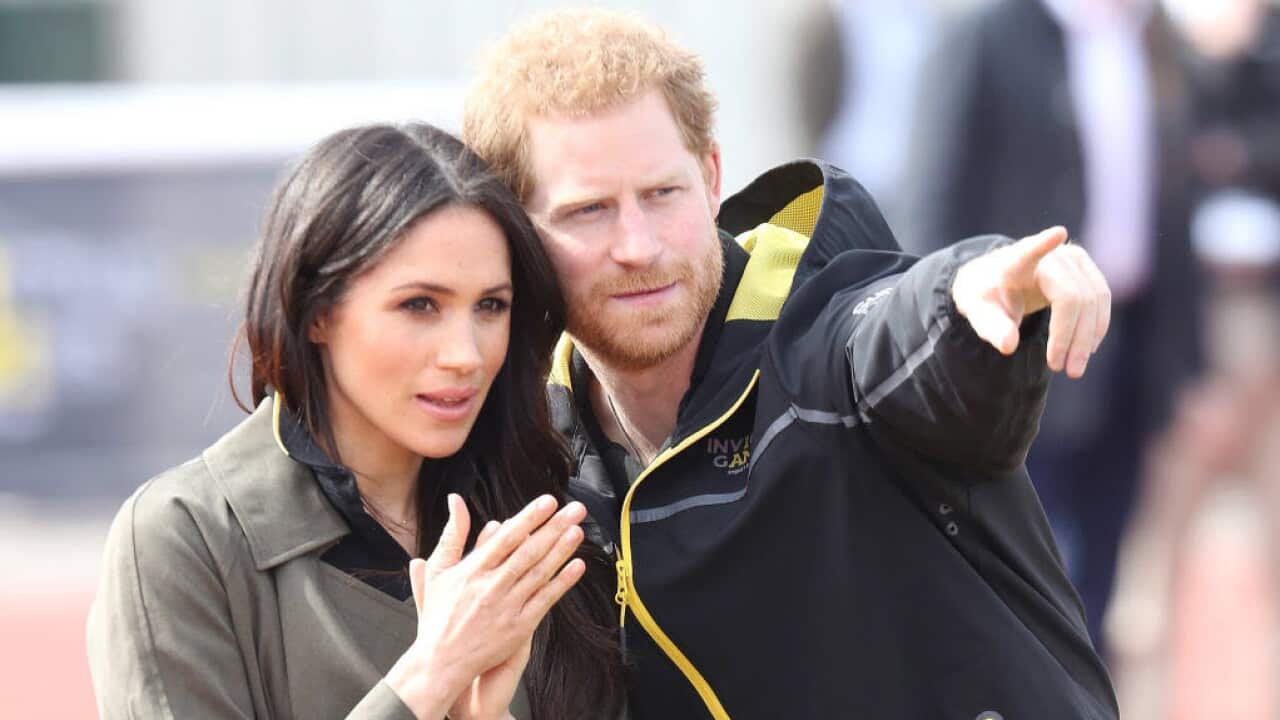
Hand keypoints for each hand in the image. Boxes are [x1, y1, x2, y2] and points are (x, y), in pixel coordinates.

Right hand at [386, 494, 587, 719]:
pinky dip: (562, 583)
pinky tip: (577, 567)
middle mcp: (492, 587)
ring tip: (578, 531)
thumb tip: (455, 499)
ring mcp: (507, 608)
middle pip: (529, 551)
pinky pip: (545, 600)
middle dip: (554, 528)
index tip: (548, 501)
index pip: (507, 538)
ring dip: (562, 551)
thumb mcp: (438, 571)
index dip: (530, 518)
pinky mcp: (519, 628)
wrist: (441, 663)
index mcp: (473, 571)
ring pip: (540, 573)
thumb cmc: (439, 616)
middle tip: (576, 509)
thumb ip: (452, 534)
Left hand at [951, 226, 1110, 377]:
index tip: (1056, 233)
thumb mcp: (978, 313)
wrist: (999, 281)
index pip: (1028, 251)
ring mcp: (1073, 258)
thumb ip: (991, 327)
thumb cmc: (987, 296)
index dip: (1042, 244)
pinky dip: (1096, 327)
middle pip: (1073, 296)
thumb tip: (1009, 345)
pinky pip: (1102, 298)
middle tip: (1064, 370)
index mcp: (1015, 262)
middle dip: (1071, 337)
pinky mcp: (1087, 268)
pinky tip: (1086, 349)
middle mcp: (1049, 255)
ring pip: (1094, 299)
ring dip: (1088, 338)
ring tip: (1073, 368)